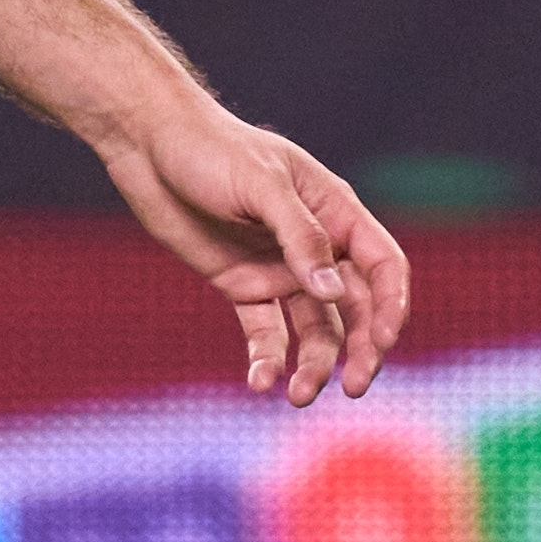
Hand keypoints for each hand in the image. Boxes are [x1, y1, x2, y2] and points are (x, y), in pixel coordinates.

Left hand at [100, 102, 411, 406]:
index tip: (380, 343)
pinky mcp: (243, 286)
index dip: (391, 305)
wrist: (149, 145)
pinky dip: (268, 360)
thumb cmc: (210, 149)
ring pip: (316, 329)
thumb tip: (333, 290)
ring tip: (298, 396)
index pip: (382, 265)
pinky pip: (267, 332)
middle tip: (354, 388)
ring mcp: (280, 269)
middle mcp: (315, 246)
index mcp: (334, 212)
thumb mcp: (260, 185)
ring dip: (315, 364)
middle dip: (362, 349)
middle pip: (356, 307)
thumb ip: (300, 236)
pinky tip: (260, 382)